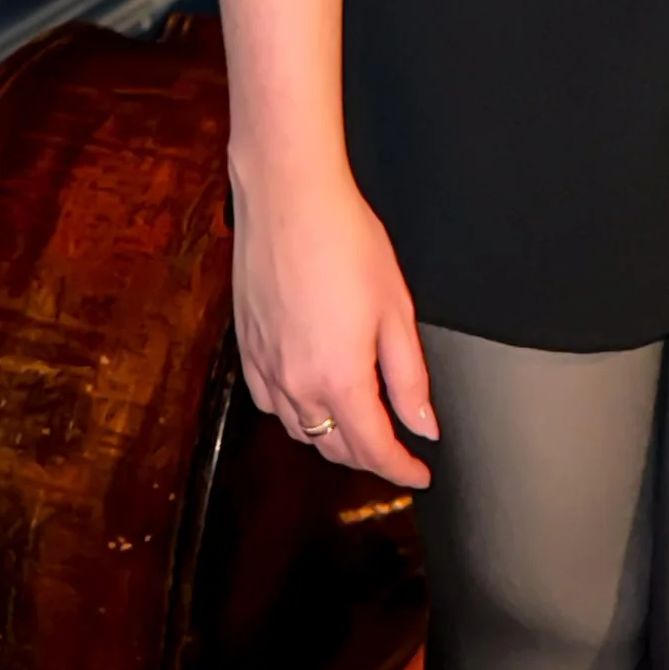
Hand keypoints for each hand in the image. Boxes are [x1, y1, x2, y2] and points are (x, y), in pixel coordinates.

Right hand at [227, 159, 435, 486]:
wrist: (288, 195)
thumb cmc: (345, 238)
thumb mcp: (395, 307)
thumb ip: (409, 377)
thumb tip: (423, 425)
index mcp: (340, 377)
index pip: (373, 448)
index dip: (401, 469)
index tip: (419, 473)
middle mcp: (296, 383)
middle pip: (334, 447)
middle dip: (369, 457)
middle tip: (397, 451)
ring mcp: (265, 367)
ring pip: (300, 430)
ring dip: (332, 439)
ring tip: (358, 428)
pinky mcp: (246, 348)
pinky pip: (271, 403)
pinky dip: (296, 414)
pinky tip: (310, 399)